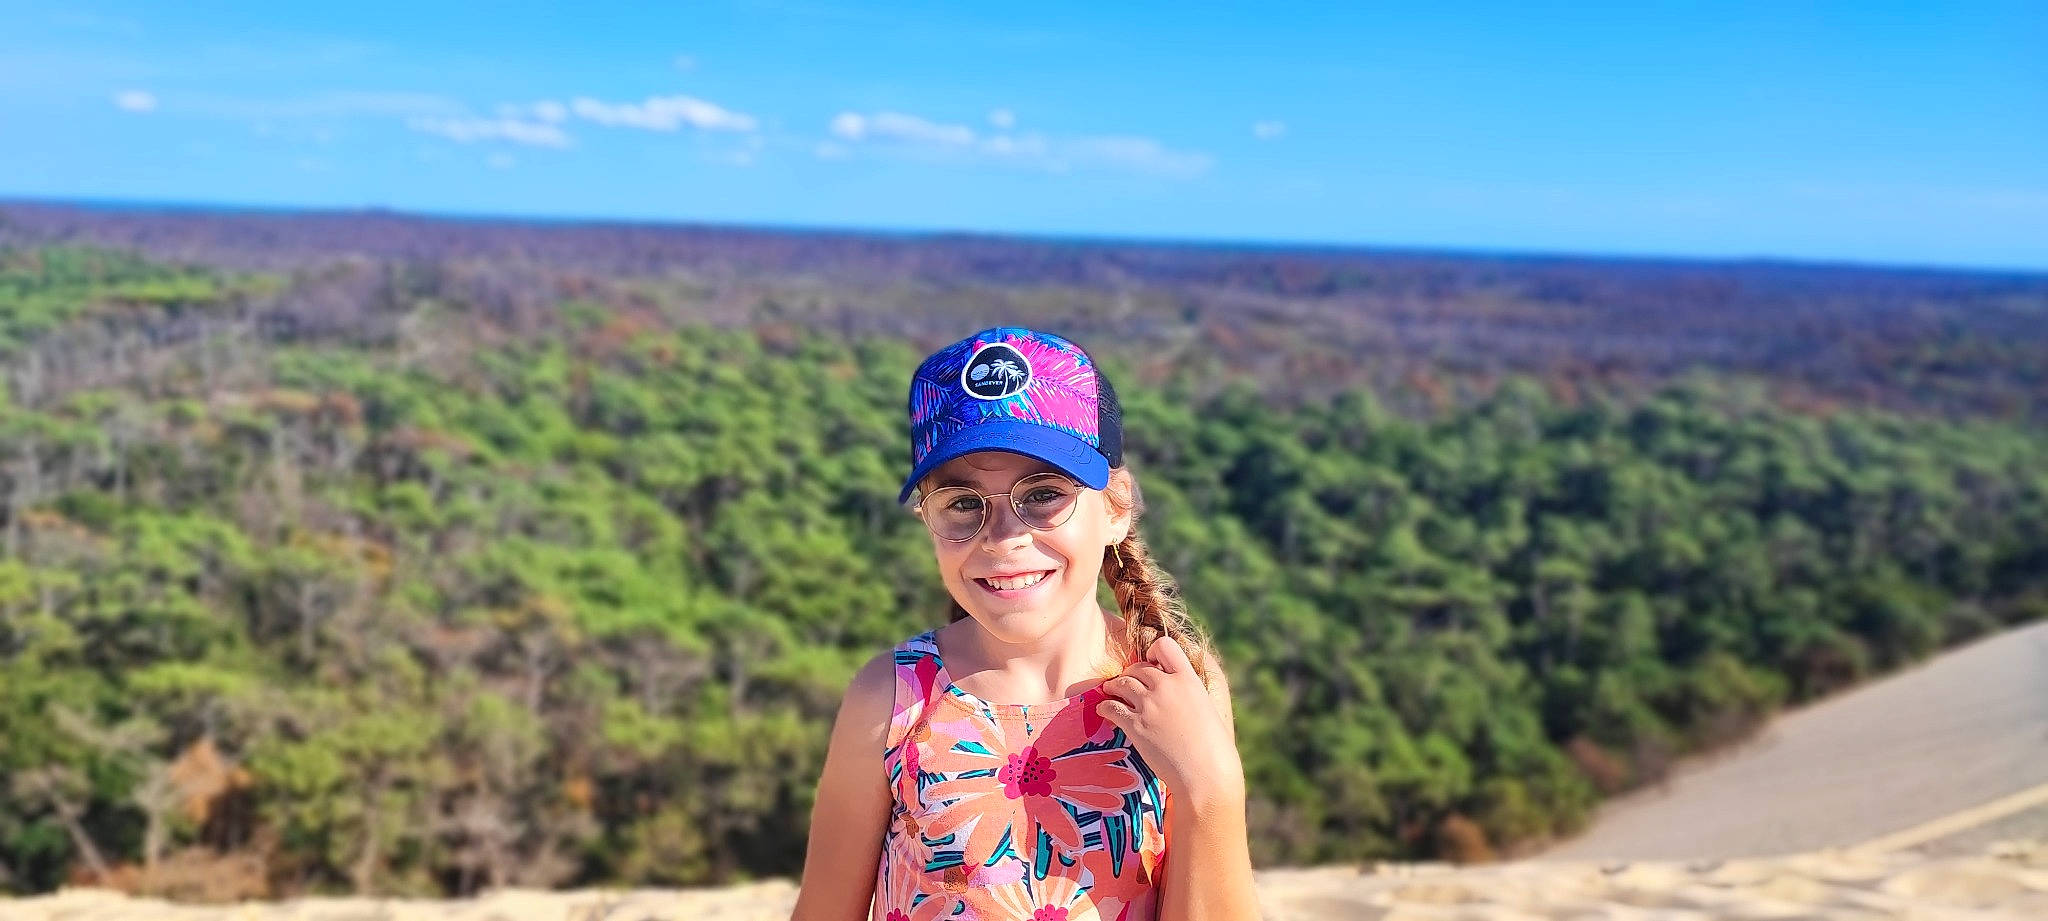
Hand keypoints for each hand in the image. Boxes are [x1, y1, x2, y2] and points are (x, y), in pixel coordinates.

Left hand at [1095, 636, 1243, 804]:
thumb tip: (1178, 694)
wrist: (1207, 774)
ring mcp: (1149, 705)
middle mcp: (1167, 687)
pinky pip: (1111, 707)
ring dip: (1114, 686)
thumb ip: (1189, 694)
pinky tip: (1105, 711)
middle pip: (1138, 667)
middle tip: (1127, 682)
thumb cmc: (1213, 747)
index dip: (1154, 651)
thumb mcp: (1207, 709)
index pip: (1165, 646)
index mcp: (1188, 679)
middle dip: (1131, 673)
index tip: (1151, 662)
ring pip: (1121, 683)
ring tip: (1111, 691)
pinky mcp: (1135, 725)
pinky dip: (1105, 707)